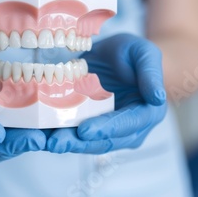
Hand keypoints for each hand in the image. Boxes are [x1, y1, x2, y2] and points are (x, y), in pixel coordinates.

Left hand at [46, 34, 166, 153]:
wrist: (116, 58)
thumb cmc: (132, 54)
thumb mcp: (144, 52)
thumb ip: (151, 72)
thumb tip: (157, 98)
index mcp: (147, 112)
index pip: (128, 123)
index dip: (107, 128)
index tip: (85, 130)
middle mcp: (129, 129)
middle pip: (104, 141)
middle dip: (79, 143)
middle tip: (56, 142)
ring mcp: (108, 132)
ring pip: (87, 143)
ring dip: (66, 144)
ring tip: (44, 142)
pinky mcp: (89, 129)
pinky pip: (74, 135)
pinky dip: (58, 136)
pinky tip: (40, 136)